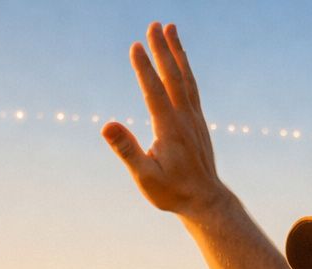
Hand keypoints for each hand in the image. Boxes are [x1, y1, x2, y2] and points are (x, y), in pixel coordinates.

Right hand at [104, 22, 230, 217]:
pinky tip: (180, 59)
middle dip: (163, 49)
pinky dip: (185, 68)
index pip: (154, 92)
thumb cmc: (171, 192)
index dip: (144, 68)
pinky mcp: (198, 121)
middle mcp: (185, 118)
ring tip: (170, 28)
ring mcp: (194, 118)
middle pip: (173, 77)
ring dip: (177, 52)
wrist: (204, 200)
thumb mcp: (144, 177)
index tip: (135, 46)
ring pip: (186, 78)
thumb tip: (107, 126)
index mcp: (169, 129)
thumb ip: (127, 150)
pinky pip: (191, 87)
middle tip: (154, 24)